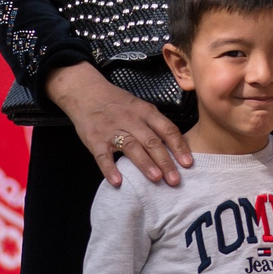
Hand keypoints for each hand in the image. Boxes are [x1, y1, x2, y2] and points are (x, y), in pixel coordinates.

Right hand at [47, 61, 190, 187]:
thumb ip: (154, 124)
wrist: (85, 92)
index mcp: (146, 112)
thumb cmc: (117, 103)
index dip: (179, 147)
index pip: (167, 130)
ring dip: (144, 163)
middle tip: (175, 180)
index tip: (188, 163)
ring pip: (131, 147)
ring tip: (156, 179)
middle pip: (152, 141)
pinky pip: (103, 155)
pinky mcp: (94, 139)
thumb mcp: (139, 106)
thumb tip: (176, 147)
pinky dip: (109, 169)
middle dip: (165, 161)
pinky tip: (118, 181)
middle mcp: (131, 120)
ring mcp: (112, 129)